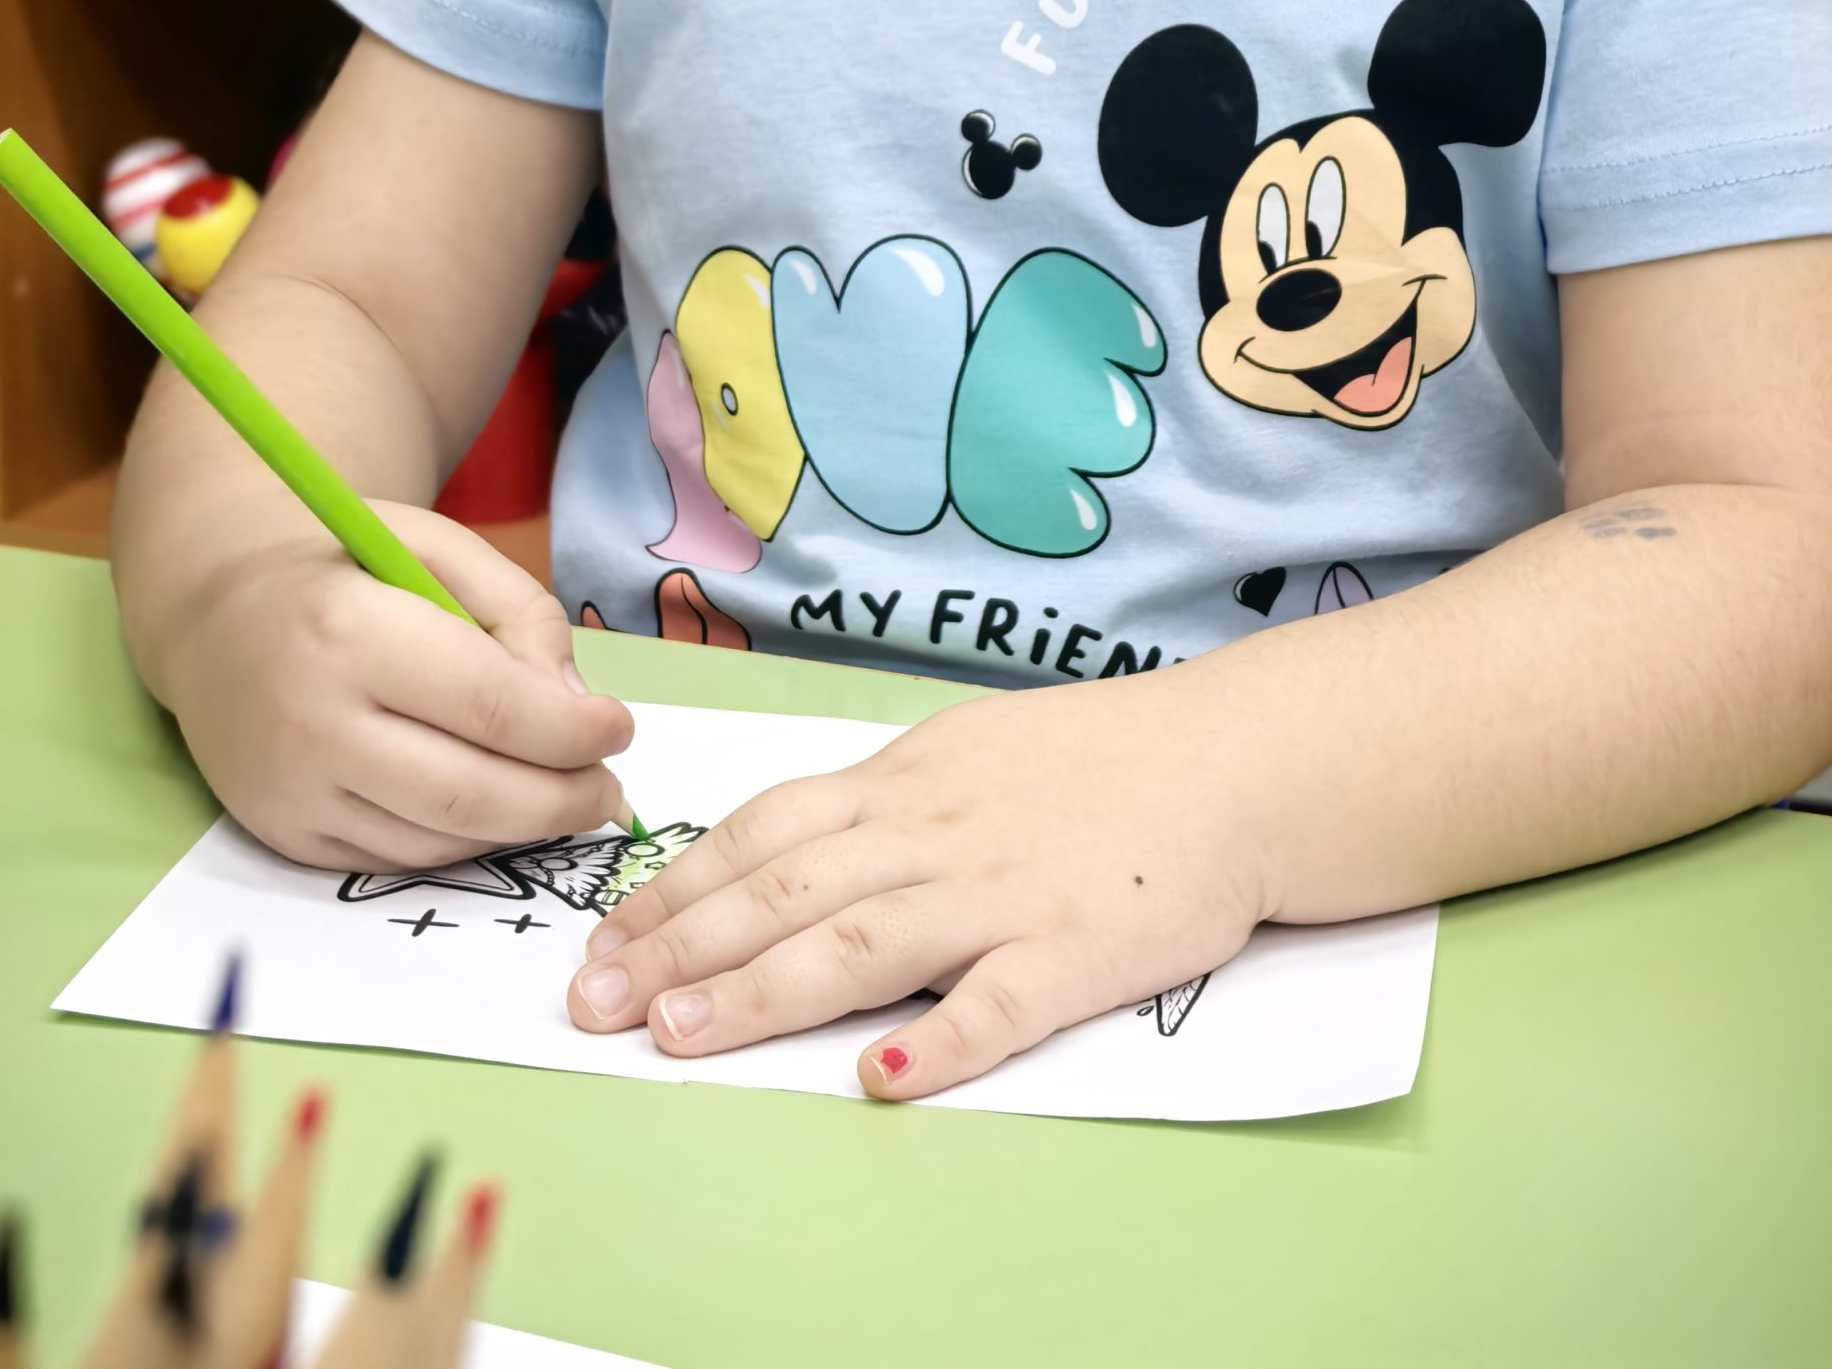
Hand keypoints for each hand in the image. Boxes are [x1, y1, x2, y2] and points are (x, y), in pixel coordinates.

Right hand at [158, 503, 633, 872]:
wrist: (215, 613)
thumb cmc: (345, 568)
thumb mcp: (436, 547)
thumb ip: (519, 613)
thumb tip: (575, 707)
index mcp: (351, 631)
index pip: (490, 706)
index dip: (572, 730)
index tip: (619, 728)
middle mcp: (312, 722)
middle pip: (469, 793)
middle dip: (562, 801)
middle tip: (610, 791)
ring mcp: (291, 791)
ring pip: (438, 840)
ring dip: (521, 831)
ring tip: (569, 800)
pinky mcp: (282, 835)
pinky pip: (396, 859)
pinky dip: (463, 845)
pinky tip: (499, 811)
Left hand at [566, 666, 1269, 1099]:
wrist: (1235, 761)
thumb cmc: (1101, 759)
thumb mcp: (971, 750)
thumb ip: (885, 803)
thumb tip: (787, 853)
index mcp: (906, 782)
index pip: (763, 834)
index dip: (676, 888)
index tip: (605, 940)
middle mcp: (936, 832)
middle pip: (786, 892)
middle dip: (679, 950)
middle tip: (596, 1004)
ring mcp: (1003, 892)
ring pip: (861, 944)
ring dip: (761, 993)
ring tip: (680, 1040)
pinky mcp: (1076, 951)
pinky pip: (998, 1004)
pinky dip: (936, 1043)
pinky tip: (877, 1081)